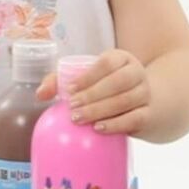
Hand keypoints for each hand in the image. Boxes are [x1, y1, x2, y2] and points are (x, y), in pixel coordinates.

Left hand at [37, 49, 151, 137]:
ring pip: (126, 100)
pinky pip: (134, 118)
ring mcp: (145, 94)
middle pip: (118, 82)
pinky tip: (99, 128)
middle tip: (72, 108)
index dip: (88, 76)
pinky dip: (116, 124)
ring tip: (80, 119)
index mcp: (121, 59)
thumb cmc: (108, 89)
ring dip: (101, 110)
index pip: (107, 62)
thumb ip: (60, 82)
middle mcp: (137, 73)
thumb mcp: (89, 80)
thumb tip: (40, 94)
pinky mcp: (148, 114)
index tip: (69, 89)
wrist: (146, 103)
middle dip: (93, 95)